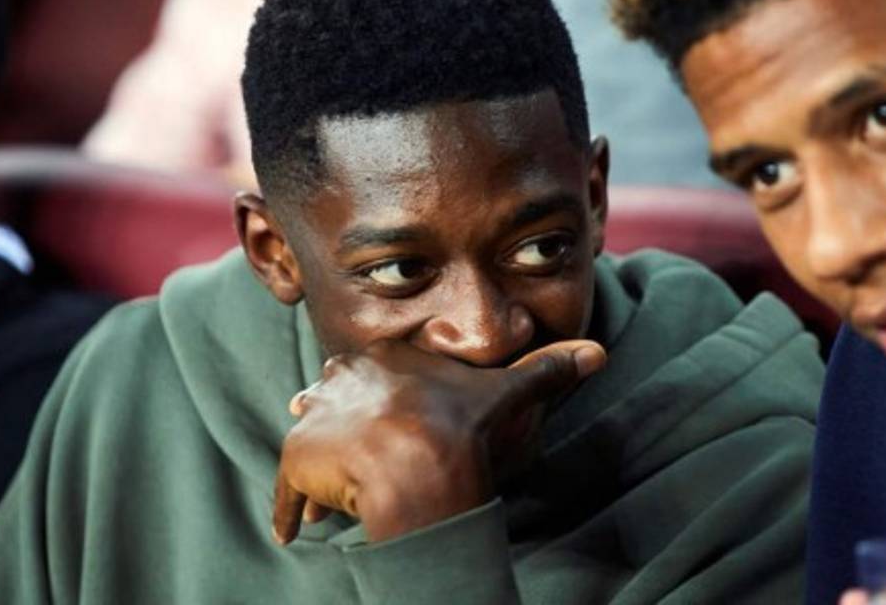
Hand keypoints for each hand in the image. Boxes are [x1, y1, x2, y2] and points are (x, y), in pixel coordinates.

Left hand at [271, 338, 606, 544]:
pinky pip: (287, 490)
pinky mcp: (296, 460)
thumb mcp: (506, 393)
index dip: (370, 387)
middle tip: (343, 444)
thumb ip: (545, 370)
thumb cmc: (464, 428)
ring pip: (308, 440)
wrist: (420, 467)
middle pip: (329, 395)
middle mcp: (343, 380)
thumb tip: (599, 352)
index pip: (369, 366)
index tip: (374, 406)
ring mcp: (316, 418)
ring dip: (312, 463)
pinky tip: (294, 533)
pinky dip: (289, 511)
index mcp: (386, 359)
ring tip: (325, 493)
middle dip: (332, 415)